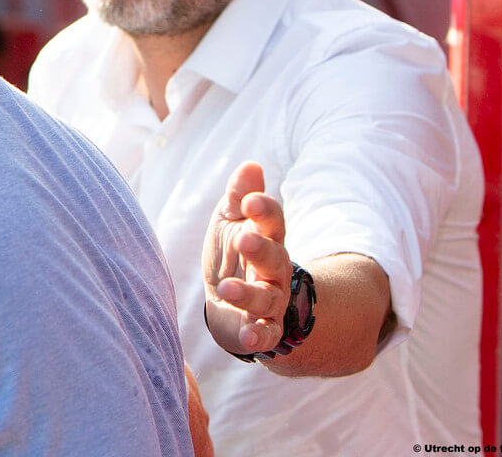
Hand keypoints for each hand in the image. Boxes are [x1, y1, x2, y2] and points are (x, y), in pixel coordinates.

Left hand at [201, 161, 291, 355]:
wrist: (228, 300)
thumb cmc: (232, 254)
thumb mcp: (230, 221)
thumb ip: (238, 196)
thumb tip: (251, 164)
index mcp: (266, 238)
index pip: (272, 221)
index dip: (264, 209)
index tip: (250, 200)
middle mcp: (274, 269)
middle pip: (275, 258)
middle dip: (261, 249)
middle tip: (243, 240)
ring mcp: (271, 300)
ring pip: (266, 298)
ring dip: (248, 293)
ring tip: (226, 286)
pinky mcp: (263, 329)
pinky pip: (266, 335)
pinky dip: (259, 337)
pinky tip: (249, 337)